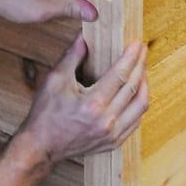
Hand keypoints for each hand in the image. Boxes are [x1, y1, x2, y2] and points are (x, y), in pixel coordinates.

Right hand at [18, 34, 148, 163]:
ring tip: (142, 70)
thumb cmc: (45, 114)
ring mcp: (112, 134)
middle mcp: (106, 120)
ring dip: (144, 85)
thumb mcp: (55, 80)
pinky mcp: (113, 142)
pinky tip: (136, 93)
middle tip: (143, 51)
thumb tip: (84, 38)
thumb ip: (71, 57)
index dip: (131, 57)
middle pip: (134, 87)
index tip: (137, 44)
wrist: (41, 146)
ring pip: (141, 106)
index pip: (121, 74)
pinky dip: (139, 105)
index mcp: (93, 104)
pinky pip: (136, 121)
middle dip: (141, 65)